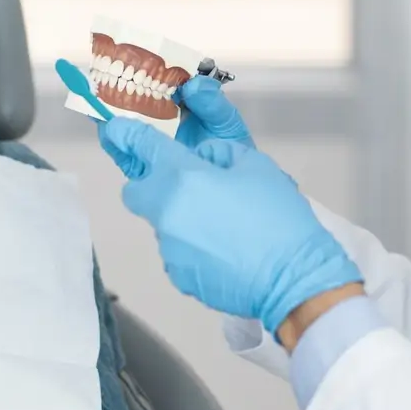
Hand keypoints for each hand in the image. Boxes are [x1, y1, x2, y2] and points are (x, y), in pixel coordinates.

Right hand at [97, 75, 252, 177]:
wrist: (231, 186)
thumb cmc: (230, 149)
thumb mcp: (225, 121)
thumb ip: (212, 103)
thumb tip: (193, 85)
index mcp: (178, 101)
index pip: (156, 80)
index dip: (142, 67)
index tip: (130, 56)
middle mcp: (159, 118)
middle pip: (133, 99)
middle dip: (117, 87)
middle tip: (103, 73)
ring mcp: (148, 141)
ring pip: (122, 124)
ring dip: (109, 112)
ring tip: (97, 99)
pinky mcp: (140, 165)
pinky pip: (122, 152)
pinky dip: (111, 141)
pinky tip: (106, 130)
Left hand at [99, 118, 360, 332]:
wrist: (294, 279)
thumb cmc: (278, 217)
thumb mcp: (255, 165)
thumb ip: (219, 154)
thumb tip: (203, 160)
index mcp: (182, 177)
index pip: (139, 146)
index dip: (125, 133)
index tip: (116, 129)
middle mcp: (166, 212)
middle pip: (136, 191)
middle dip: (151, 184)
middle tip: (186, 184)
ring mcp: (169, 248)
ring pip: (161, 222)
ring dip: (181, 217)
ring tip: (224, 225)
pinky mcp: (179, 276)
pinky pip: (178, 250)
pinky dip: (194, 246)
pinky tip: (227, 249)